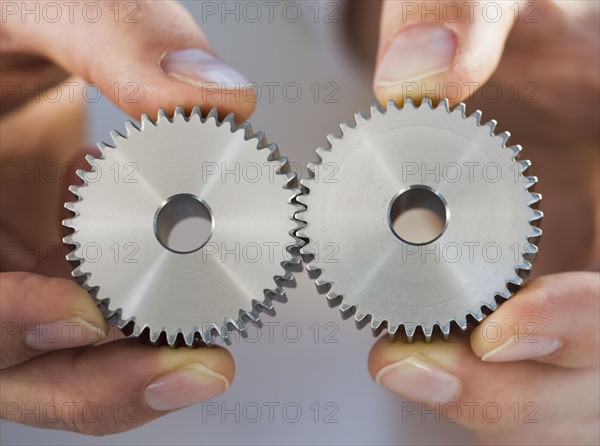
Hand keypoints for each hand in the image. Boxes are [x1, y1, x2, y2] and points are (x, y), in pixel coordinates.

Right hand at [0, 1, 251, 433]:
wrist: (22, 34)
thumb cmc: (8, 20)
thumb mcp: (39, 6)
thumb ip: (119, 37)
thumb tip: (221, 98)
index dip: (4, 322)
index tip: (82, 313)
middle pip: (10, 364)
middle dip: (97, 378)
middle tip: (195, 367)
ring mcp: (18, 269)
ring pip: (61, 358)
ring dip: (134, 365)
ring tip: (208, 356)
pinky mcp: (60, 268)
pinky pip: (100, 321)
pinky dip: (148, 321)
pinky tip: (193, 294)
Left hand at [368, 1, 599, 443]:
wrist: (516, 57)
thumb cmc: (530, 30)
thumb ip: (469, 13)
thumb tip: (412, 77)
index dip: (590, 321)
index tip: (501, 326)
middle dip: (520, 392)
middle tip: (411, 365)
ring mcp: (590, 292)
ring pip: (571, 398)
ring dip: (492, 403)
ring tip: (400, 366)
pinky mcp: (547, 309)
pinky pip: (529, 379)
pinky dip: (478, 388)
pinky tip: (416, 359)